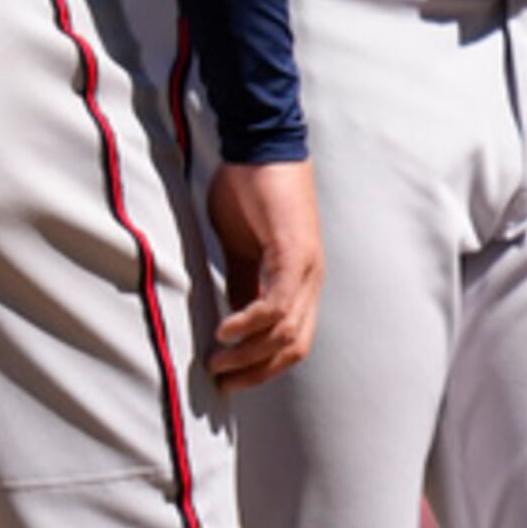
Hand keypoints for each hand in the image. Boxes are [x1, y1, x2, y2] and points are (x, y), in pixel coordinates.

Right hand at [204, 158, 322, 384]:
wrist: (260, 146)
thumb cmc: (248, 192)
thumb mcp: (240, 248)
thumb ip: (241, 283)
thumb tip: (231, 321)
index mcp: (299, 281)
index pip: (292, 340)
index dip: (263, 367)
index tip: (229, 381)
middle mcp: (310, 280)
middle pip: (294, 346)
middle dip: (257, 371)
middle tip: (221, 381)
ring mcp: (306, 267)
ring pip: (286, 331)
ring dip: (249, 354)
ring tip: (216, 361)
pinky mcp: (294, 251)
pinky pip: (277, 301)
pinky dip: (251, 322)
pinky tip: (225, 331)